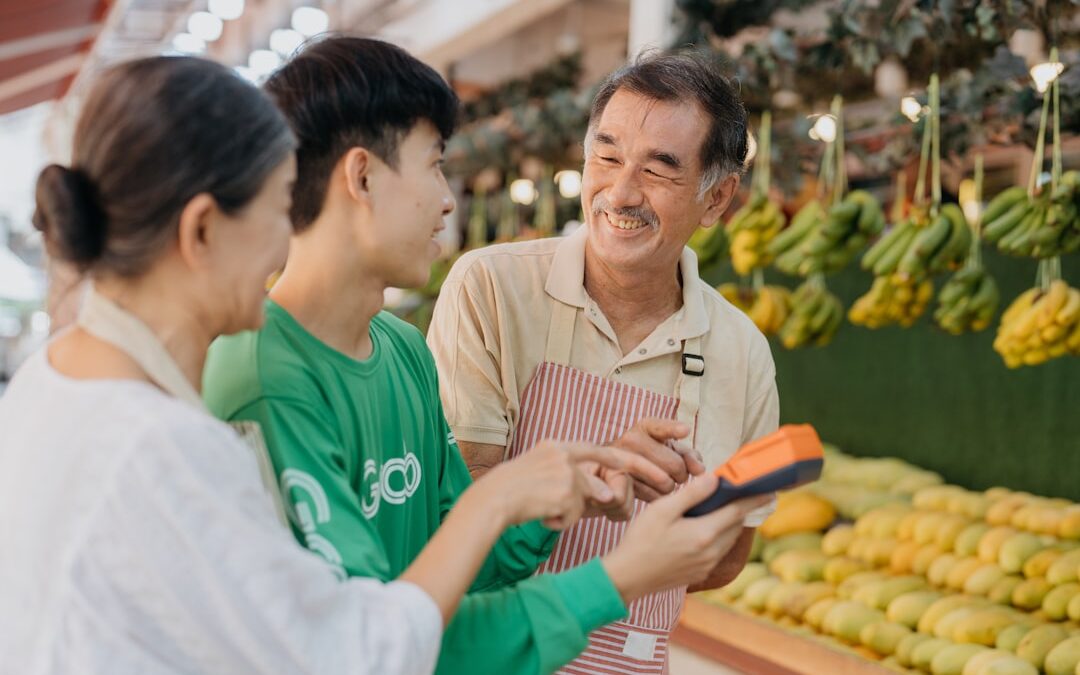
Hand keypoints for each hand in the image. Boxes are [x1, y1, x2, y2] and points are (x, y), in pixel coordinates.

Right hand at [478, 441, 641, 529]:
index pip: (601, 450)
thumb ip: (572, 480)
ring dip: (567, 512)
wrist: (489, 502)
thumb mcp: (540, 475)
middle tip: (667, 483)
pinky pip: (572, 516)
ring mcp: (565, 472)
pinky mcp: (565, 491)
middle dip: (641, 474)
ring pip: (586, 500)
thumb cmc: (511, 494)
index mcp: (558, 447)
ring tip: (543, 511)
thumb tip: (608, 497)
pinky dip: (558, 522)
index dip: (629, 460)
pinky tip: (540, 516)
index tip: (653, 466)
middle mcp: (564, 454)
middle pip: (607, 467)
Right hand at [601, 475, 772, 603]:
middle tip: (744, 494)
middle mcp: (711, 552)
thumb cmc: (641, 540)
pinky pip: (718, 551)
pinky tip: (705, 529)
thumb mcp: (662, 510)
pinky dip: (719, 537)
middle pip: (735, 526)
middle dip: (742, 510)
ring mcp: (706, 565)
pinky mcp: (699, 573)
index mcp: (704, 534)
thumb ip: (691, 494)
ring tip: (726, 509)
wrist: (627, 577)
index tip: (769, 490)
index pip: (737, 512)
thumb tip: (715, 479)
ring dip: (730, 524)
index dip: (754, 499)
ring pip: (728, 540)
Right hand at [611, 418, 705, 501]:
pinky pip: (653, 496)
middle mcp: (631, 439)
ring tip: (660, 481)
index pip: (661, 427)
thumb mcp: (668, 448)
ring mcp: (622, 460)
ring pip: (665, 483)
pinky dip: (657, 497)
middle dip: (681, 474)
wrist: (613, 468)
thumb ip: (688, 455)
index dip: (674, 429)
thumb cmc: (650, 455)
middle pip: (675, 464)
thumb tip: (701, 470)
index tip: (685, 430)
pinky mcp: (619, 481)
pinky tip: (650, 490)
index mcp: (645, 427)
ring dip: (669, 487)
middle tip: (674, 474)